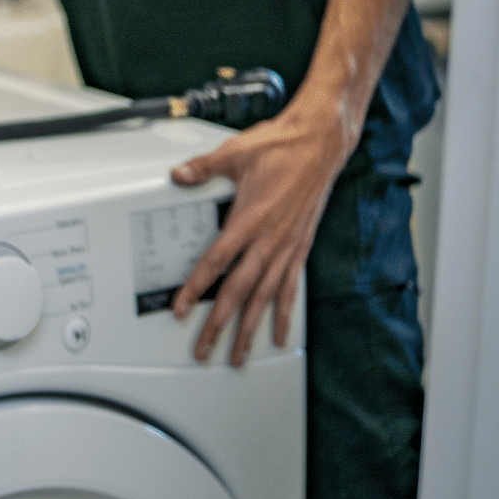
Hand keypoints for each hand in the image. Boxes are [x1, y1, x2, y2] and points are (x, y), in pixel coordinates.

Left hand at [169, 107, 355, 366]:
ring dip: (251, 329)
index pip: (216, 263)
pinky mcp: (300, 247)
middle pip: (239, 292)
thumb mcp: (235, 153)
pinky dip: (283, 314)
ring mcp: (287, 247)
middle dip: (220, 325)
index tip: (181, 311)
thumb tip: (178, 175)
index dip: (196, 289)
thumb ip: (203, 168)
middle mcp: (269, 239)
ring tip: (238, 356)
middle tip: (205, 351)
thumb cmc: (281, 146)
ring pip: (265, 298)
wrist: (321, 143)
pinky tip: (278, 335)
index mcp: (249, 219)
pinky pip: (289, 288)